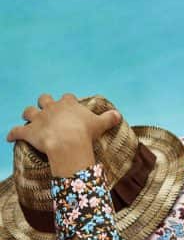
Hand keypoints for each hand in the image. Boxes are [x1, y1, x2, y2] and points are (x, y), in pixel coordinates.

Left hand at [6, 93, 120, 176]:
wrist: (68, 142)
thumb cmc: (85, 132)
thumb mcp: (101, 124)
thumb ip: (109, 118)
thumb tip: (118, 114)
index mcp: (68, 104)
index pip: (67, 97)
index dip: (68, 101)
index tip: (70, 105)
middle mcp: (51, 108)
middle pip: (44, 99)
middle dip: (44, 103)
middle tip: (47, 109)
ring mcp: (38, 119)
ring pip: (28, 112)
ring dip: (28, 115)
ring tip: (29, 119)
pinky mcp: (28, 132)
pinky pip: (16, 132)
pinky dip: (12, 134)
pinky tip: (10, 137)